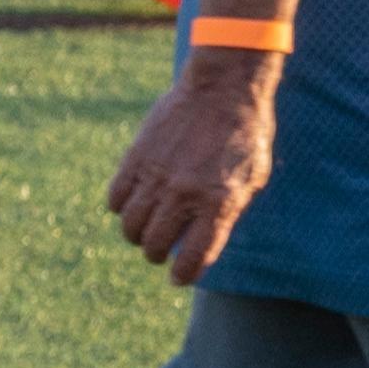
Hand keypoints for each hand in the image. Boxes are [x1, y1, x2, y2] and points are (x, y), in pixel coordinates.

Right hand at [107, 57, 277, 279]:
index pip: (193, 257)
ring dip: (135, 235)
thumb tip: (202, 241)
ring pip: (131, 225)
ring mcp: (157, 176)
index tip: (178, 278)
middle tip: (158, 252)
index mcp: (219, 202)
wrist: (224, 89)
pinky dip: (120, 208)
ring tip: (143, 231)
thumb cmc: (246, 136)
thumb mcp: (252, 179)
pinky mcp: (136, 158)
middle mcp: (185, 194)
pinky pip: (116, 197)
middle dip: (155, 255)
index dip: (183, 275)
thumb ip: (227, 211)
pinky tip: (131, 205)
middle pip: (154, 244)